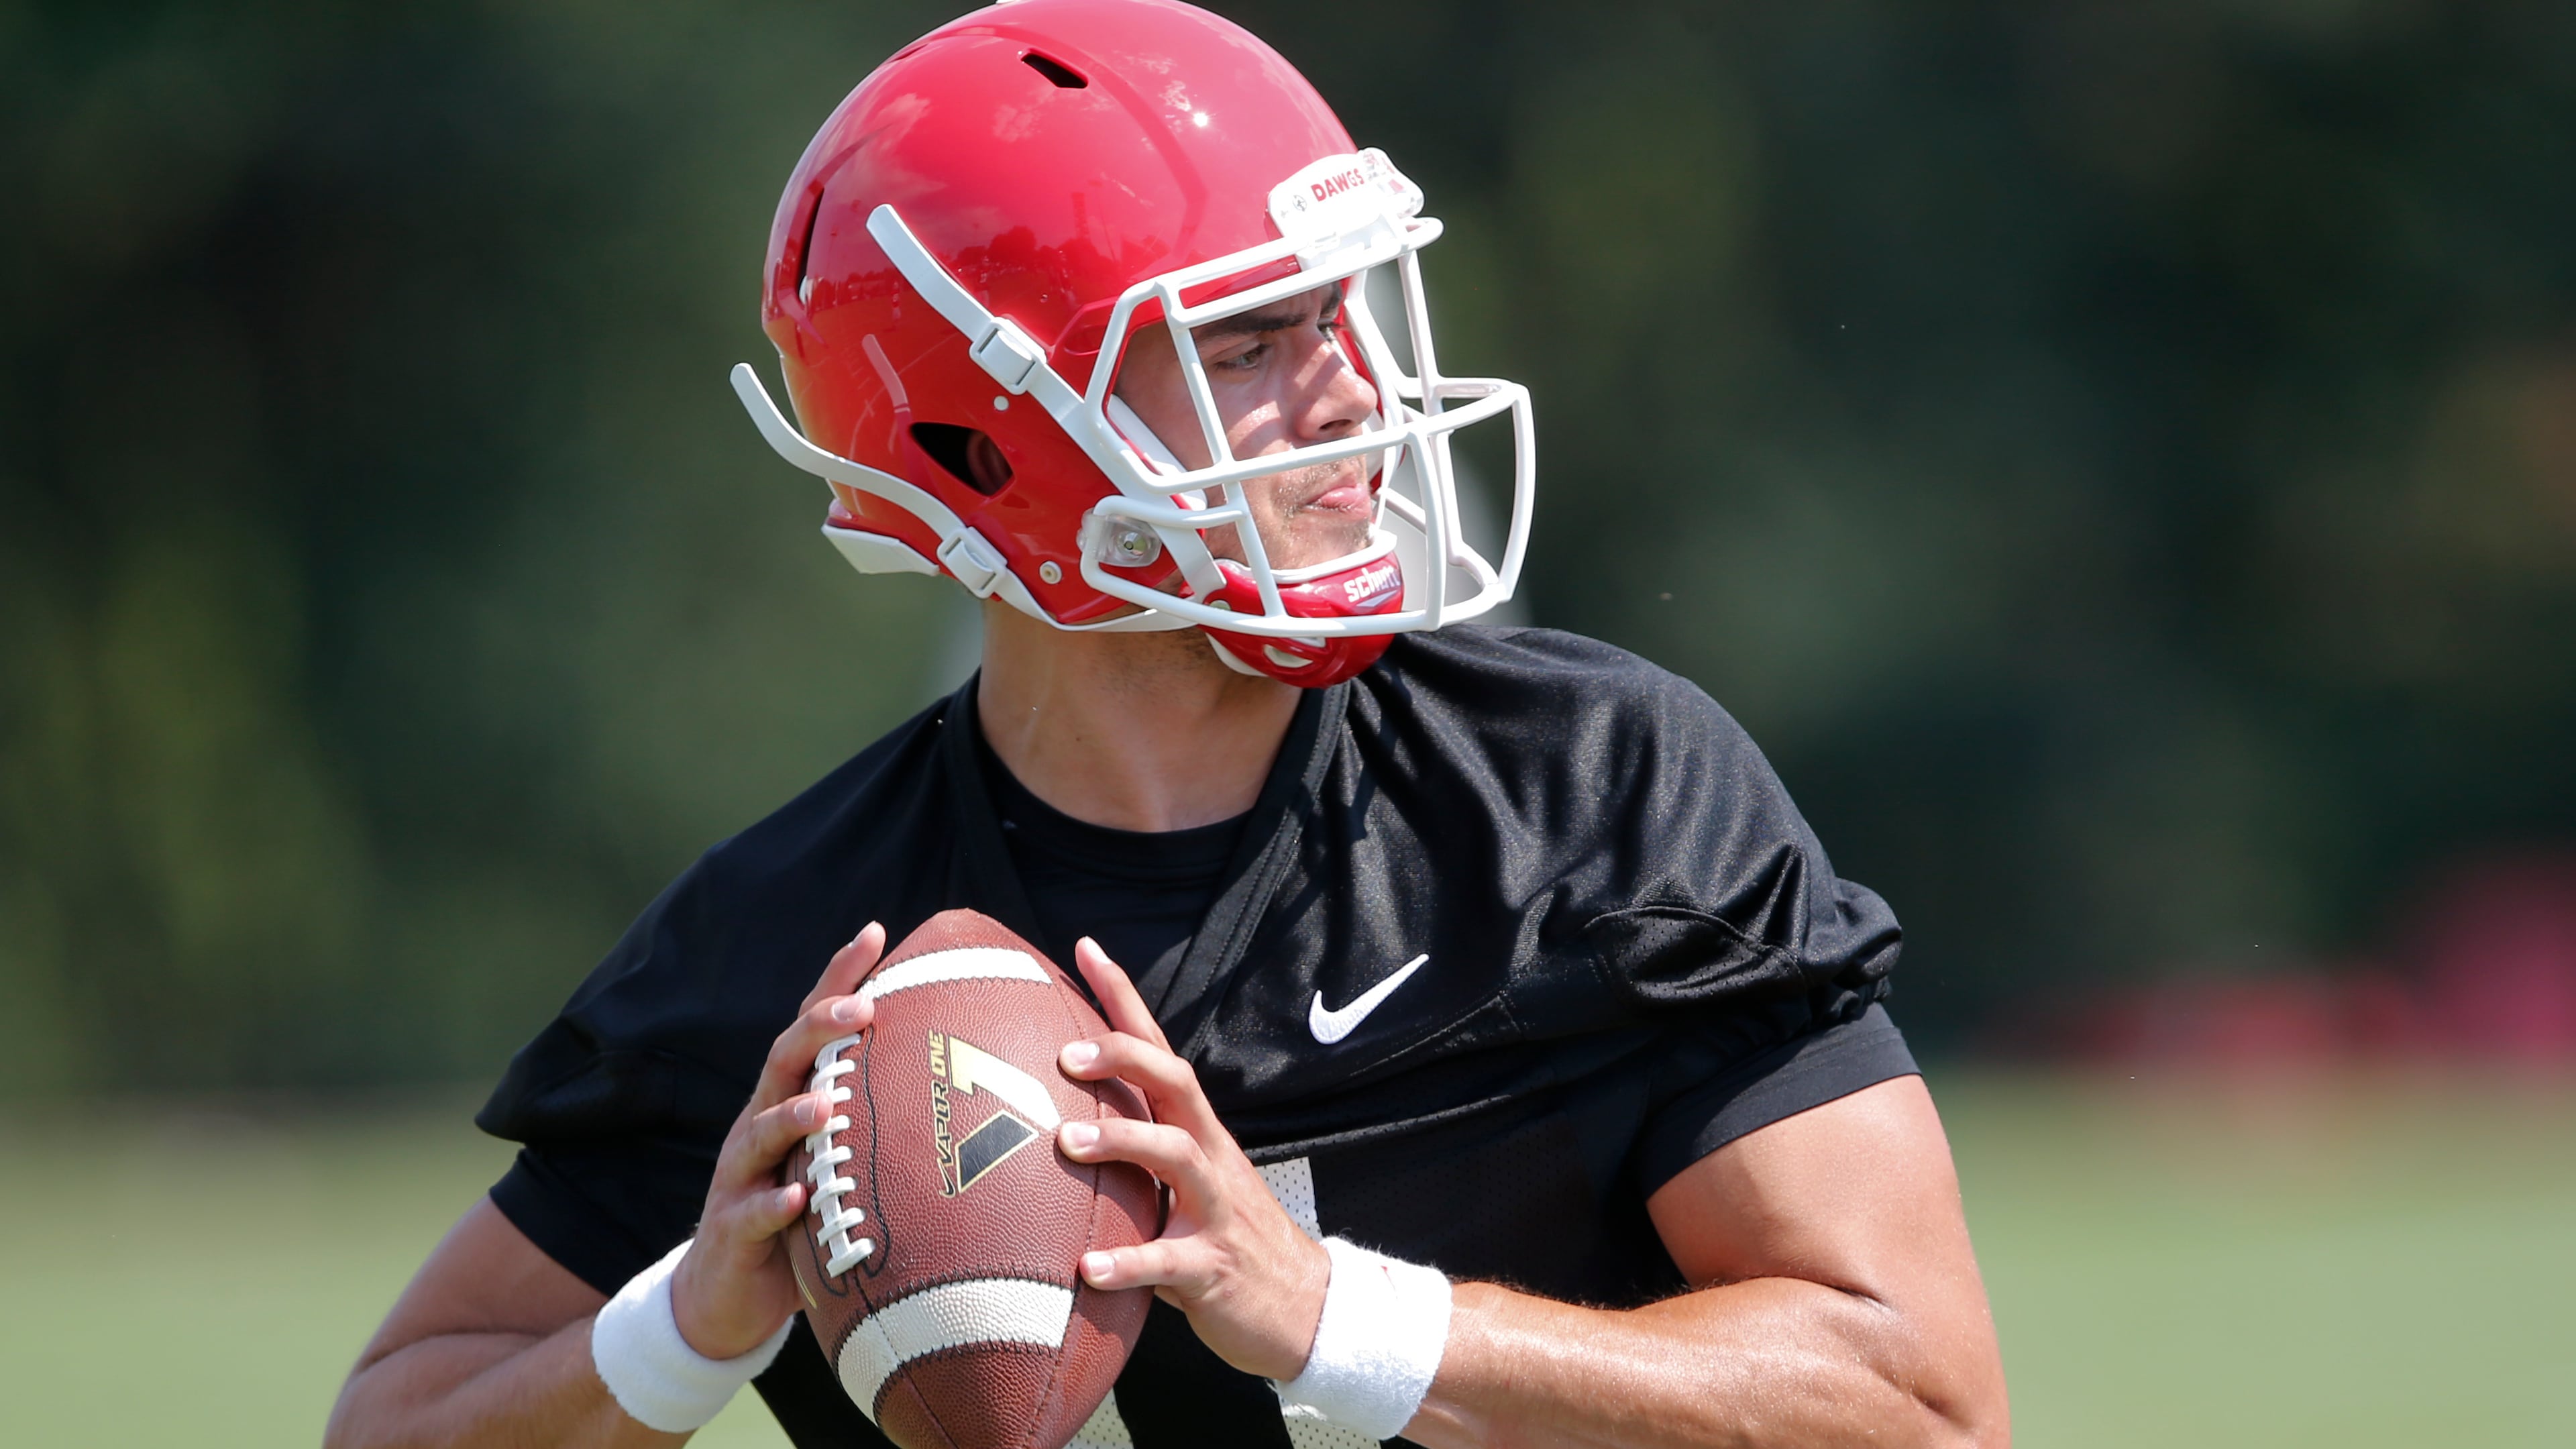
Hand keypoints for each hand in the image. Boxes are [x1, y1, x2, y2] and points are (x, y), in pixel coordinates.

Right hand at [668, 922, 886, 1359]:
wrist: (727, 1298)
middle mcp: (763, 1124)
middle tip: (860, 1007)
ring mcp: (742, 1174)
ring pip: (761, 1132)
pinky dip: (773, 1205)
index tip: (876, 932)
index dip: (840, 978)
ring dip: (793, 1115)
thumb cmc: (801, 1219)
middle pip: (784, 1059)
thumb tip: (972, 1088)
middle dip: (819, 1028)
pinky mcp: (733, 1229)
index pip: (815, 1026)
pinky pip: (752, 1213)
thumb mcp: (842, 1163)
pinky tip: (796, 1200)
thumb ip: (882, 1125)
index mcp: (794, 1098)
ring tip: (824, 1104)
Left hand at [1055, 937, 1332, 1381]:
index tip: (1085, 948)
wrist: (1304, 1308)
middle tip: (1065, 1055)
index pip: (1159, 1052)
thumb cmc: (1225, 1238)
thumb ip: (1134, 1158)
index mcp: (1197, 1133)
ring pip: (1176, 1158)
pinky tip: (1087, 1272)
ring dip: (1122, 1143)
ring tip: (1067, 1144)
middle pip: (1175, 1085)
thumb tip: (1055, 1125)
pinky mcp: (1214, 1268)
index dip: (1124, 999)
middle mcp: (1209, 1157)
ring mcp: (1215, 1209)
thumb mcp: (1184, 1186)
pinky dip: (1128, 1266)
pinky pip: (1169, 1263)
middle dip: (1124, 1058)